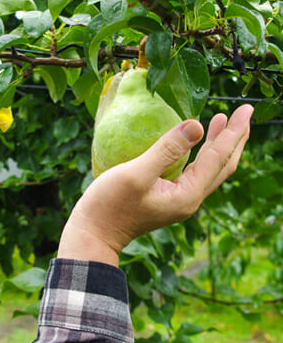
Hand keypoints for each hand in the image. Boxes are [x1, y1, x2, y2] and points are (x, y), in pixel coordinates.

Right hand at [58, 104, 253, 265]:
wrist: (94, 233)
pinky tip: (196, 145)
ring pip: (209, 169)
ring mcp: (180, 200)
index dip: (233, 132)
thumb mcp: (136, 174)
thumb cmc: (109, 205)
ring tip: (222, 123)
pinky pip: (195, 173)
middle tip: (244, 112)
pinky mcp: (168, 198)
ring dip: (219, 146)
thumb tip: (197, 125)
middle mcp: (190, 199)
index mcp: (187, 194)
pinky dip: (202, 155)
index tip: (247, 109)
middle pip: (222, 165)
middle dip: (234, 138)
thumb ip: (167, 150)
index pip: (218, 158)